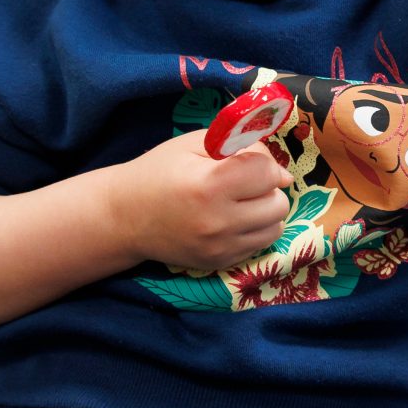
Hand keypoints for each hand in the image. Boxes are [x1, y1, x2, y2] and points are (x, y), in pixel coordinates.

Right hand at [105, 130, 292, 271]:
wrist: (125, 216)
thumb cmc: (159, 172)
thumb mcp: (195, 144)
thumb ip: (242, 147)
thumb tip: (282, 173)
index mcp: (210, 184)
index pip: (268, 173)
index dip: (263, 162)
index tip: (247, 162)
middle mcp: (218, 221)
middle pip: (278, 204)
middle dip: (267, 189)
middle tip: (244, 184)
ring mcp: (220, 247)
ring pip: (275, 228)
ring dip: (265, 212)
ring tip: (240, 202)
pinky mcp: (220, 263)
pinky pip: (259, 245)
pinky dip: (253, 230)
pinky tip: (231, 220)